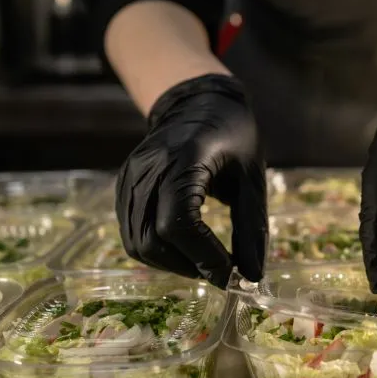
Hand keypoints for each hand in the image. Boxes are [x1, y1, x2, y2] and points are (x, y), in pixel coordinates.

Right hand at [116, 74, 267, 287]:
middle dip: (188, 266)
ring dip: (172, 264)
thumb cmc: (233, 136)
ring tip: (204, 260)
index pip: (180, 224)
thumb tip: (252, 276)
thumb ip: (251, 227)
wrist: (197, 101)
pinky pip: (132, 234)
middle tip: (220, 270)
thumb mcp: (252, 178)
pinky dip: (159, 251)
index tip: (231, 274)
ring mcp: (130, 179)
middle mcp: (148, 169)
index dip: (204, 257)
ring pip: (138, 244)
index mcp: (184, 160)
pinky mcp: (124, 188)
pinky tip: (185, 247)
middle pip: (153, 240)